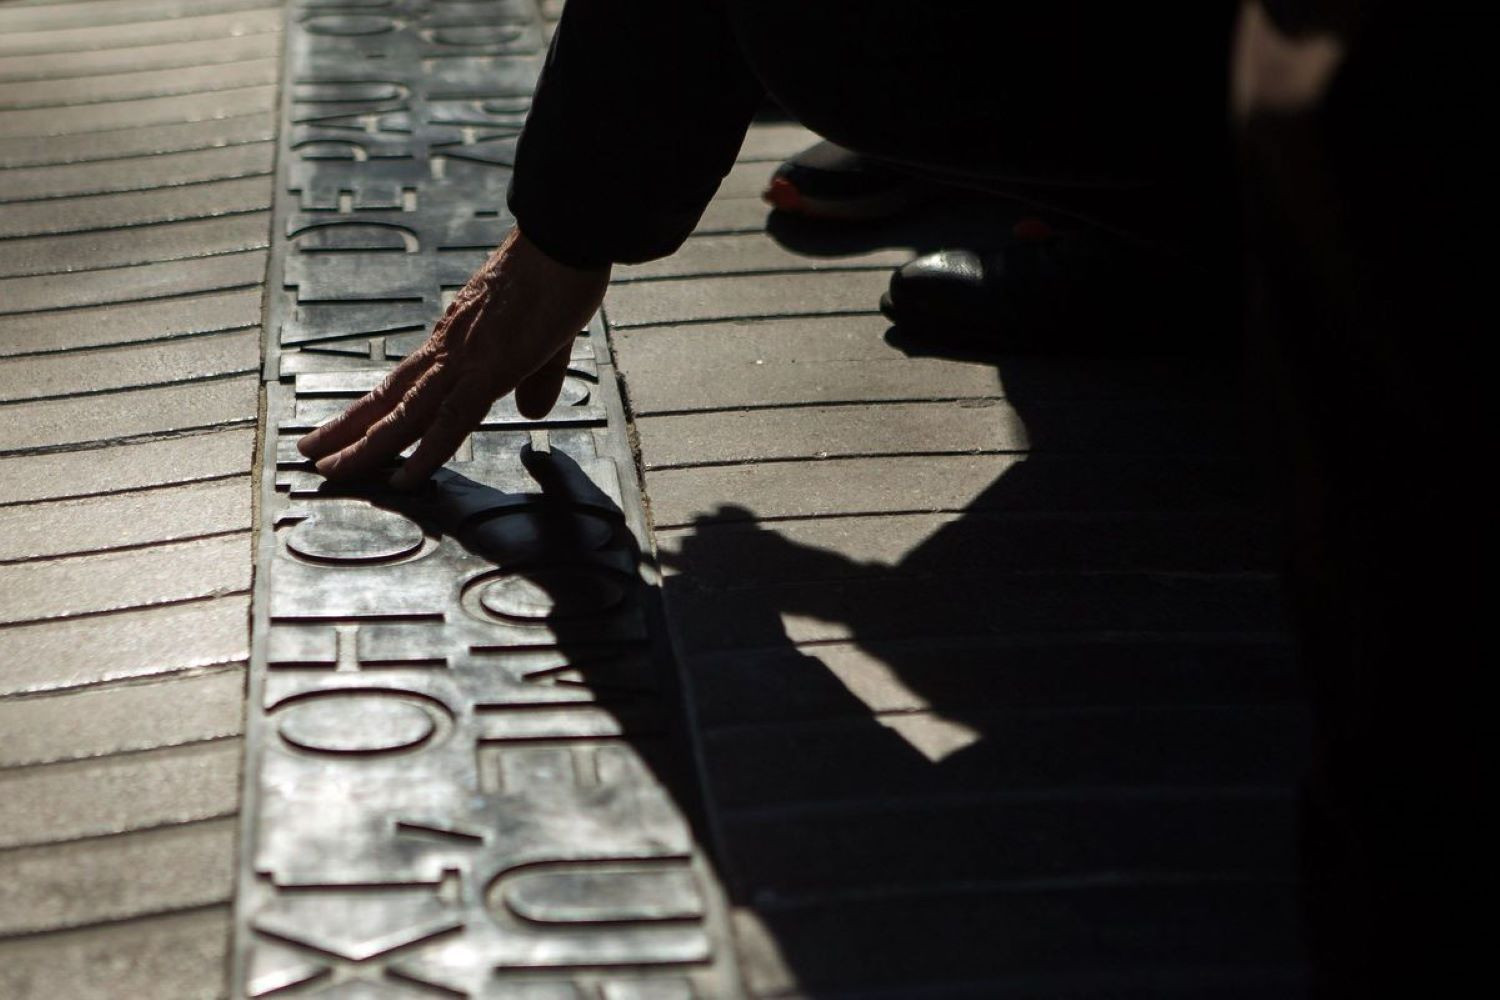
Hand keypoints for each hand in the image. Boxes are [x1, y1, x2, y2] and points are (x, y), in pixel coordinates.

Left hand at [297, 228, 609, 488]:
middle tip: (309, 452)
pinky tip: (403, 479)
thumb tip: (531, 411)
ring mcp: (463, 360)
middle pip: (389, 399)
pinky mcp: (487, 369)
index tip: (347, 429)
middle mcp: (448, 350)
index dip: (374, 409)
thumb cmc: (557, 275)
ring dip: (366, 447)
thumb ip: (537, 379)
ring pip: (404, 414)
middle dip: (348, 430)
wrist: (563, 240)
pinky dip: (425, 453)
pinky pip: (449, 421)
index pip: (404, 384)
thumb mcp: (547, 339)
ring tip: (330, 469)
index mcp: (457, 342)